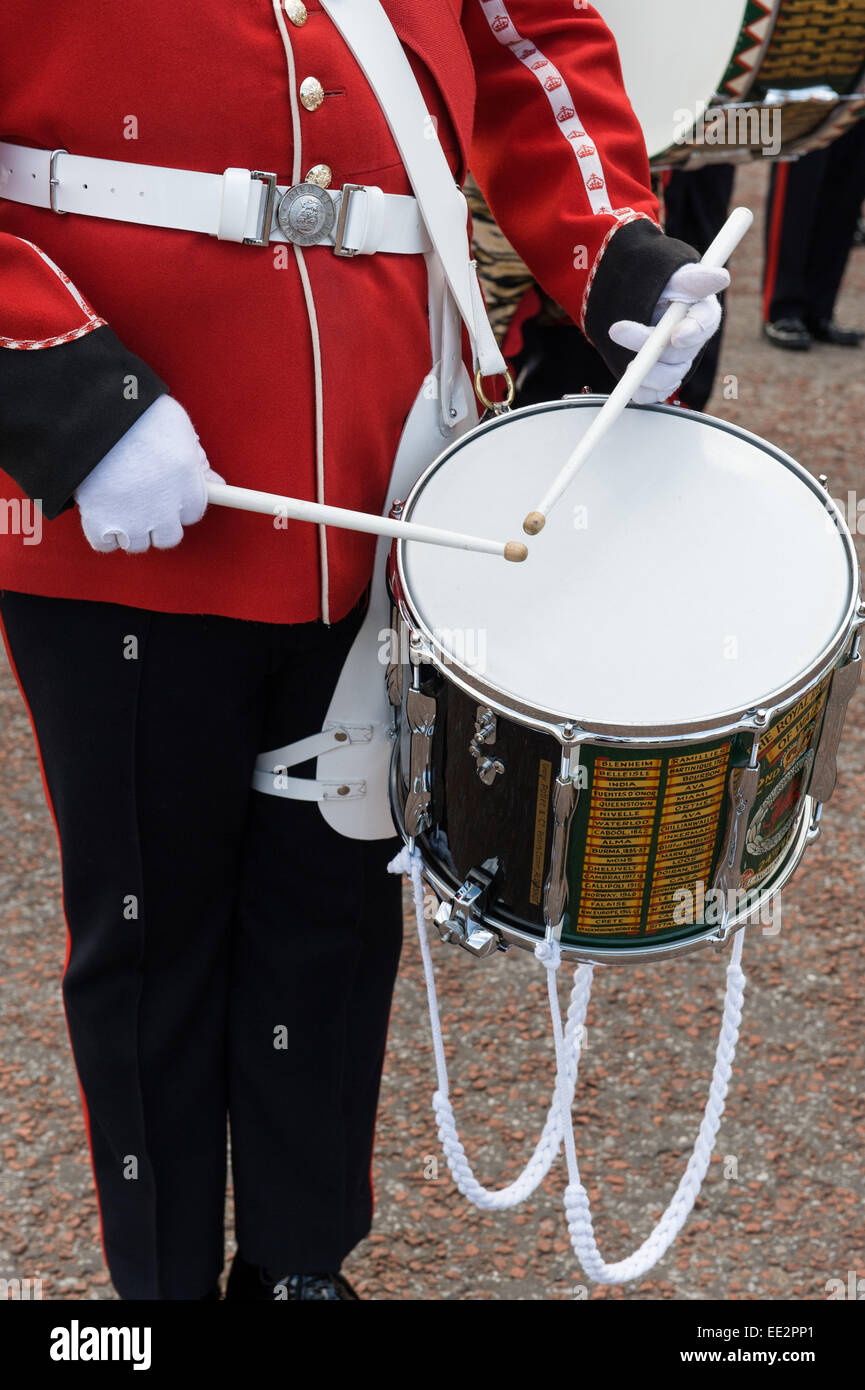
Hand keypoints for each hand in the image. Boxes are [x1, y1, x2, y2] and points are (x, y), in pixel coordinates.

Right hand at [74, 394, 223, 552]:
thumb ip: (198, 461)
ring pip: (138, 544)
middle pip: (168, 537)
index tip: (168, 493)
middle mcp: (165, 510)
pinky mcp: (100, 522)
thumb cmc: (142, 414)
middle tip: (145, 502)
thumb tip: (215, 483)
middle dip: (159, 524)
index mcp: (189, 487)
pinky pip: (104, 544)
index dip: (179, 504)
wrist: (98, 412)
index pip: (192, 514)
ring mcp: (133, 520)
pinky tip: (101, 514)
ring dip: (131, 530)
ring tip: (120, 504)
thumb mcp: (181, 430)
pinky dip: (103, 534)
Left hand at [608, 263, 729, 404]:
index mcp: (703, 314)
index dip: (693, 333)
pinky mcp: (662, 379)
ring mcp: (678, 362)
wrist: (641, 302)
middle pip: (681, 354)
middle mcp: (693, 341)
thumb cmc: (663, 288)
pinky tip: (631, 384)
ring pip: (669, 378)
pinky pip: (655, 394)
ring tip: (627, 363)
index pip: (706, 324)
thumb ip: (694, 280)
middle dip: (651, 348)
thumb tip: (721, 277)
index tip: (676, 335)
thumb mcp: (675, 278)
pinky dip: (642, 392)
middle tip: (618, 331)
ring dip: (646, 373)